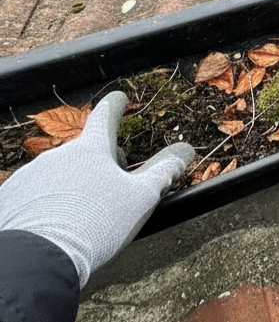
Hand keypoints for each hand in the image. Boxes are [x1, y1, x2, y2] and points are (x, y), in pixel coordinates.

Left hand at [0, 91, 194, 287]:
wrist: (39, 258)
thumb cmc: (97, 224)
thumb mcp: (141, 198)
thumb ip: (163, 171)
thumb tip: (185, 150)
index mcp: (91, 150)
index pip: (105, 117)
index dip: (115, 106)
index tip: (119, 97)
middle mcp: (58, 155)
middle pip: (84, 151)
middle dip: (99, 161)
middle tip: (114, 183)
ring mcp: (31, 176)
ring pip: (59, 173)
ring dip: (74, 184)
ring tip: (85, 215)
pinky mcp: (12, 198)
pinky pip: (36, 193)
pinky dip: (50, 202)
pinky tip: (59, 224)